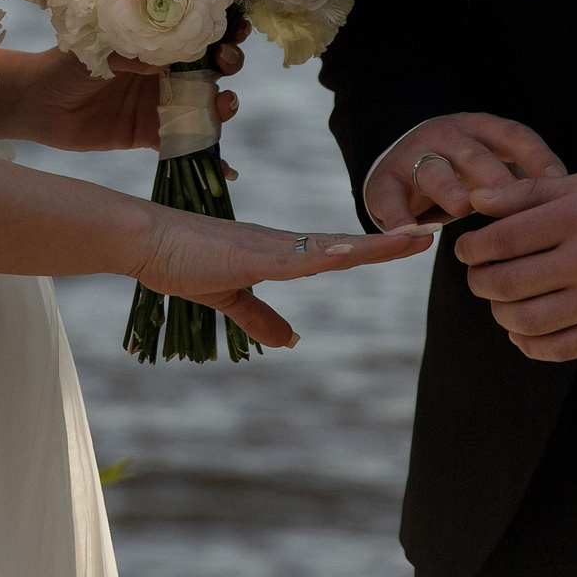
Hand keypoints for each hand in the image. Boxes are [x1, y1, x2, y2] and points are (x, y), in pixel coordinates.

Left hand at [0, 30, 247, 158]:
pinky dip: (209, 159)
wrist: (37, 103)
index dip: (221, 27)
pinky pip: (186, 147)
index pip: (196, 30)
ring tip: (224, 106)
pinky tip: (227, 170)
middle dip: (229, 61)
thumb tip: (162, 58)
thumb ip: (127, 52)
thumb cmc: (65, 64)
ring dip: (224, 105)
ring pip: (206, 104)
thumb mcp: (95, 48)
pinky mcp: (152, 135)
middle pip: (212, 65)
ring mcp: (162, 103)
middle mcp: (166, 71)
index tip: (234, 27)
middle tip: (225, 63)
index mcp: (155, 42)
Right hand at [130, 215, 433, 348]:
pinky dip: (324, 256)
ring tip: (410, 240)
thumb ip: (260, 318)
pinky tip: (349, 254)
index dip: (372, 248)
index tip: (408, 242)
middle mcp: (283, 245)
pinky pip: (295, 257)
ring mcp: (269, 247)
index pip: (336, 252)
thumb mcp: (228, 298)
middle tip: (429, 236)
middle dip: (387, 241)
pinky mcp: (249, 255)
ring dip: (371, 245)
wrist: (146, 241)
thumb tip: (290, 340)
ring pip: (330, 247)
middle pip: (344, 245)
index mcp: (280, 253)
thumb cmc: (182, 263)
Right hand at [364, 113, 566, 228]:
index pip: (514, 136)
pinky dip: (398, 216)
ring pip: (433, 169)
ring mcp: (414, 156)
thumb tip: (576, 202)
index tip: (559, 183)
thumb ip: (526, 180)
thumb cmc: (464, 171)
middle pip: (474, 153)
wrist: (401, 162)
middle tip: (512, 198)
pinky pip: (389, 197)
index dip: (536, 157)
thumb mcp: (495, 165)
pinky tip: (411, 235)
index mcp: (481, 129)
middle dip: (493, 175)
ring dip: (448, 188)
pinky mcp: (384, 181)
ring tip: (463, 208)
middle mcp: (448, 136)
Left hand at [457, 173, 576, 360]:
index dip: (473, 249)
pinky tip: (520, 330)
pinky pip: (560, 349)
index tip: (465, 251)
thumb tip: (476, 203)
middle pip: (509, 283)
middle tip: (477, 277)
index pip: (504, 239)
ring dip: (500, 314)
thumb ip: (525, 193)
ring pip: (529, 321)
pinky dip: (529, 344)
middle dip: (479, 282)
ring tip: (499, 302)